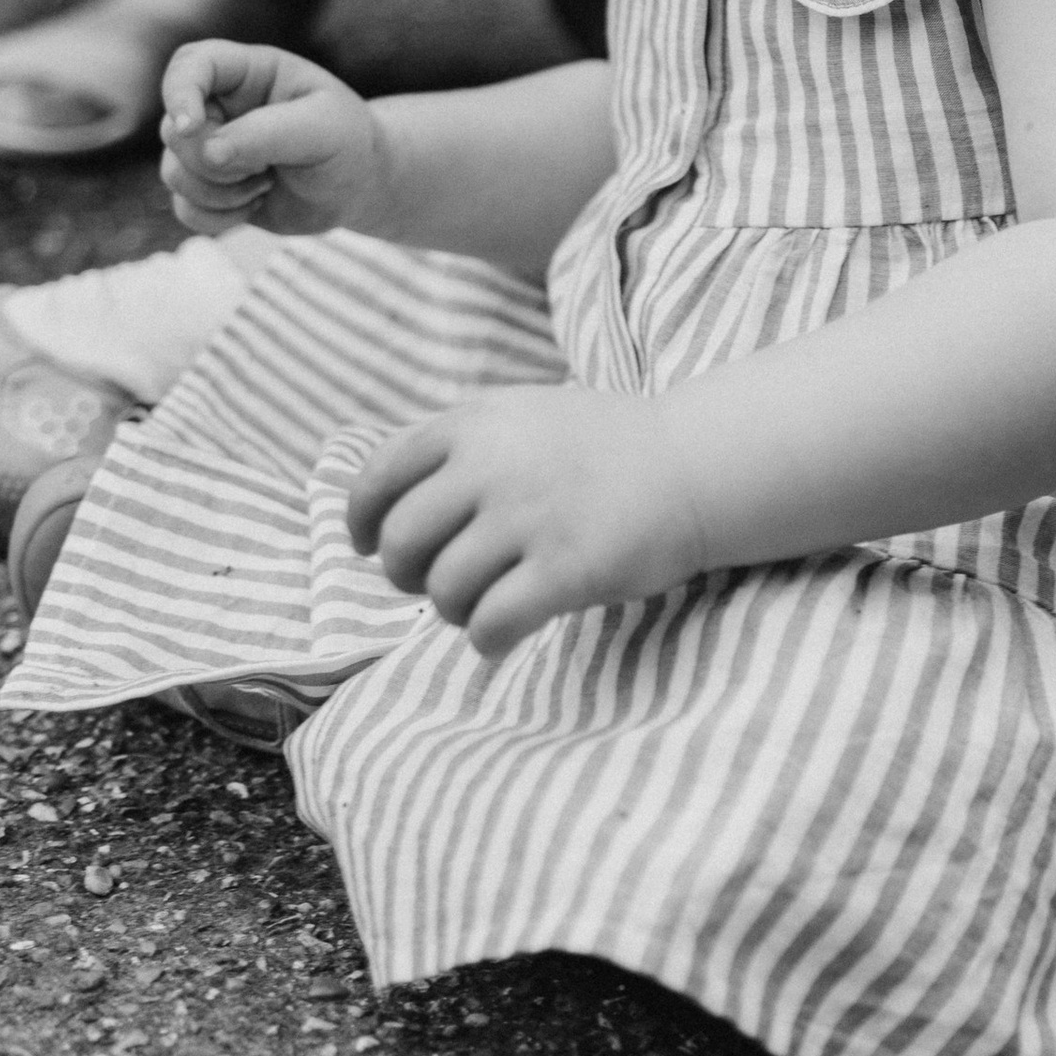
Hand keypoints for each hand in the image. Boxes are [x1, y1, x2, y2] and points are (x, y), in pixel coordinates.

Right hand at [159, 41, 388, 236]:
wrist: (357, 186)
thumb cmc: (346, 143)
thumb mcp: (322, 128)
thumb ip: (266, 133)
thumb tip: (209, 152)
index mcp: (247, 72)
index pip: (191, 64)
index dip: (179, 92)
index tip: (191, 126)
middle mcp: (219, 106)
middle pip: (173, 130)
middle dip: (214, 162)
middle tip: (267, 167)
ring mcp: (209, 147)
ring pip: (174, 173)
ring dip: (222, 192)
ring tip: (268, 183)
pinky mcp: (209, 188)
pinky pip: (185, 208)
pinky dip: (219, 217)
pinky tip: (255, 206)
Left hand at [348, 384, 705, 657]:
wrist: (694, 465)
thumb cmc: (604, 448)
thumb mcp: (523, 415)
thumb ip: (459, 446)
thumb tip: (381, 505)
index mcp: (476, 423)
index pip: (380, 475)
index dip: (361, 520)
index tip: (366, 545)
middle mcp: (493, 465)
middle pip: (400, 542)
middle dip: (407, 575)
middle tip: (435, 584)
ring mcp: (530, 518)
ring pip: (443, 590)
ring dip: (452, 611)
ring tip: (481, 606)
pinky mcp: (567, 570)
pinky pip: (491, 624)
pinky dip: (485, 640)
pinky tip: (503, 635)